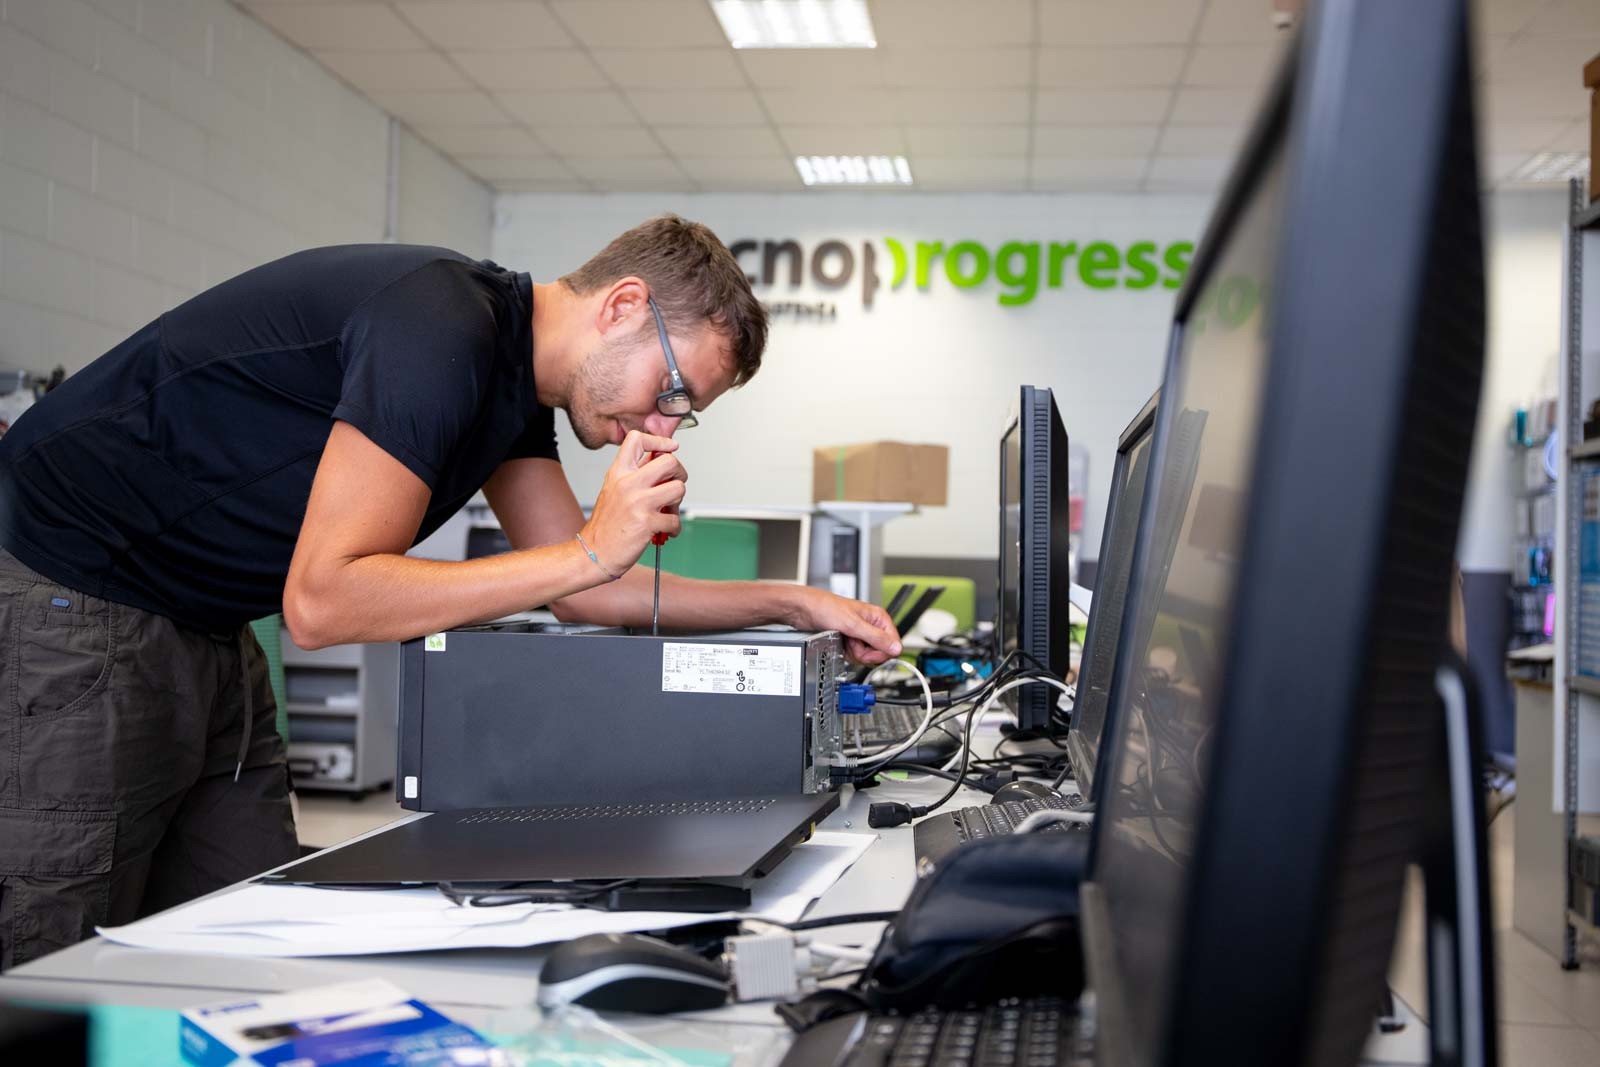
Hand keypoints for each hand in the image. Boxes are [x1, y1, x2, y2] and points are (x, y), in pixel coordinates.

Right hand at [580, 430, 685, 574]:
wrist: (593, 553)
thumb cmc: (606, 525)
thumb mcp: (613, 490)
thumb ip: (635, 474)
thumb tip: (659, 459)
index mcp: (618, 472)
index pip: (637, 439)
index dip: (659, 440)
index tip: (671, 447)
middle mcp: (628, 483)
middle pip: (669, 461)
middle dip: (680, 473)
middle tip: (674, 484)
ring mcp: (638, 502)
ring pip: (678, 488)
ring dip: (678, 502)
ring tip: (668, 511)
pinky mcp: (647, 522)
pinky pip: (675, 519)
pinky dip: (674, 527)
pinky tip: (665, 531)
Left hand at [792, 588, 902, 664]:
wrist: (804, 610)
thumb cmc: (826, 607)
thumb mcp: (853, 624)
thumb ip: (876, 637)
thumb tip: (896, 648)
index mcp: (878, 617)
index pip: (893, 643)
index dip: (882, 652)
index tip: (869, 652)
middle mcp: (871, 625)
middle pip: (879, 651)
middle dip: (865, 653)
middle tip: (853, 643)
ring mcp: (860, 634)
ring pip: (867, 655)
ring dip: (854, 652)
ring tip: (845, 640)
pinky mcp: (850, 640)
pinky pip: (855, 655)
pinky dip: (847, 653)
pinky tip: (841, 643)